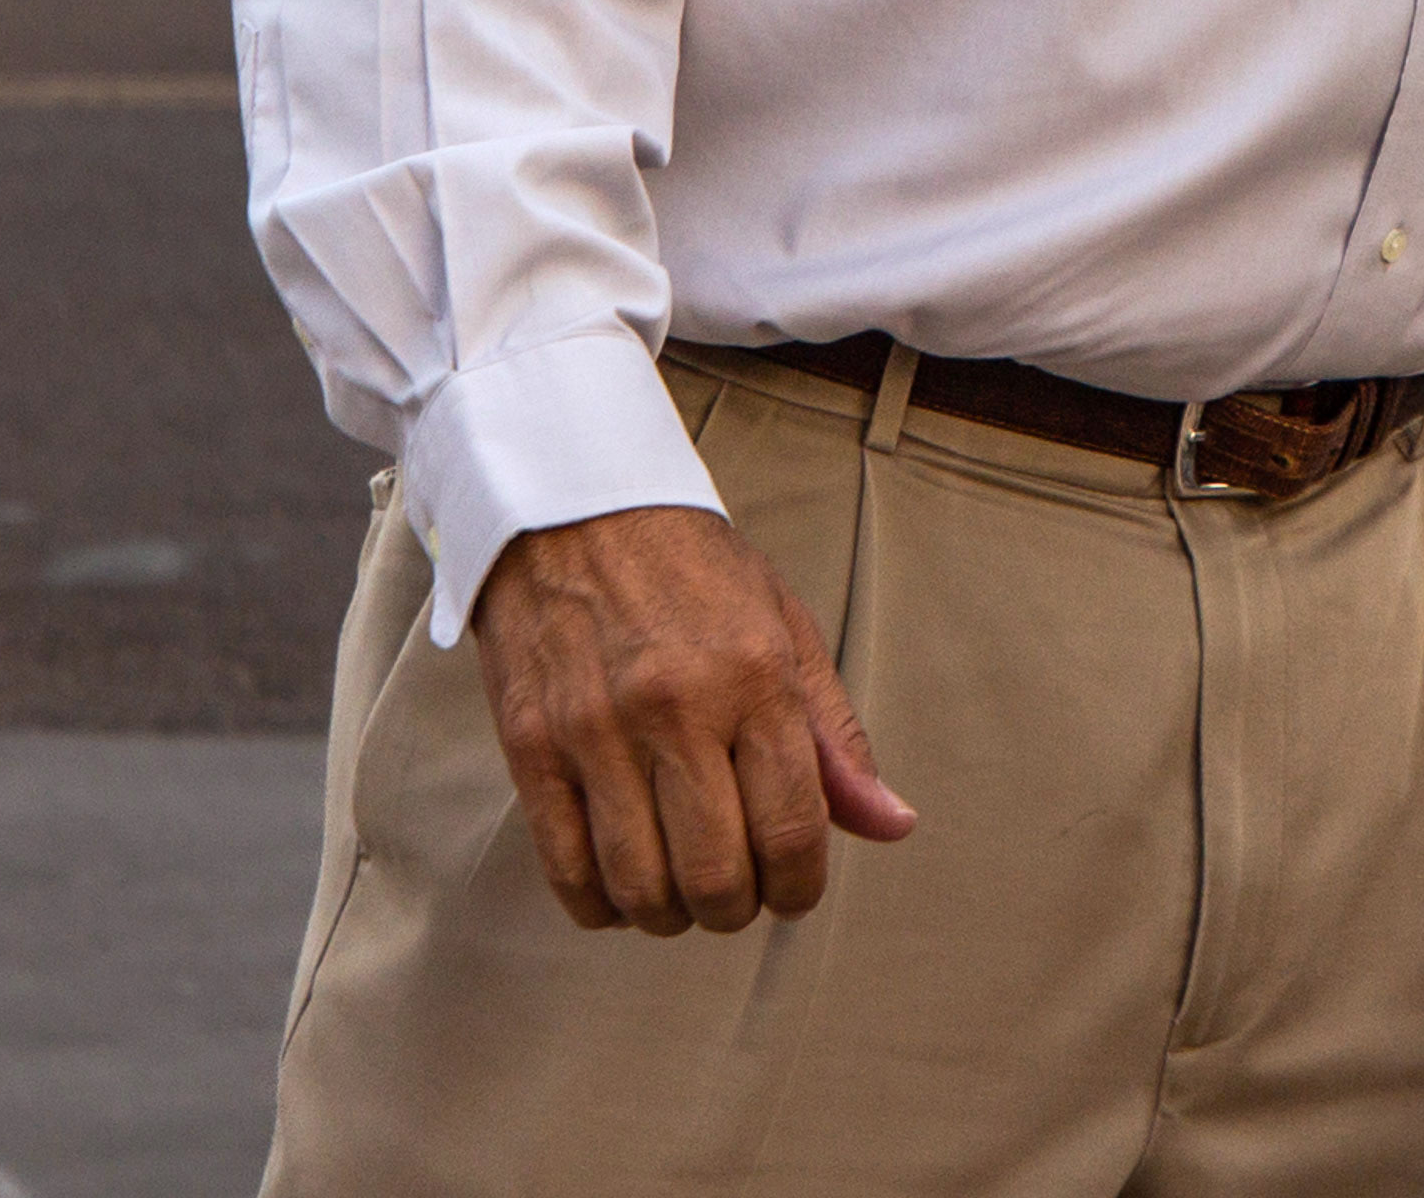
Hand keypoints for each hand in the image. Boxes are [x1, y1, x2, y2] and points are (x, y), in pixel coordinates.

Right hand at [467, 504, 918, 933]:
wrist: (574, 511)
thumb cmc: (691, 573)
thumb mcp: (785, 630)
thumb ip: (835, 737)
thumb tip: (892, 822)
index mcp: (753, 677)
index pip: (791, 828)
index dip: (801, 886)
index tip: (795, 889)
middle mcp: (675, 708)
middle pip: (716, 874)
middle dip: (738, 910)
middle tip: (738, 894)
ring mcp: (596, 731)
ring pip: (641, 885)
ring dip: (671, 914)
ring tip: (680, 891)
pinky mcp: (531, 747)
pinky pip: (568, 870)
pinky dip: (601, 905)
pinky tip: (621, 887)